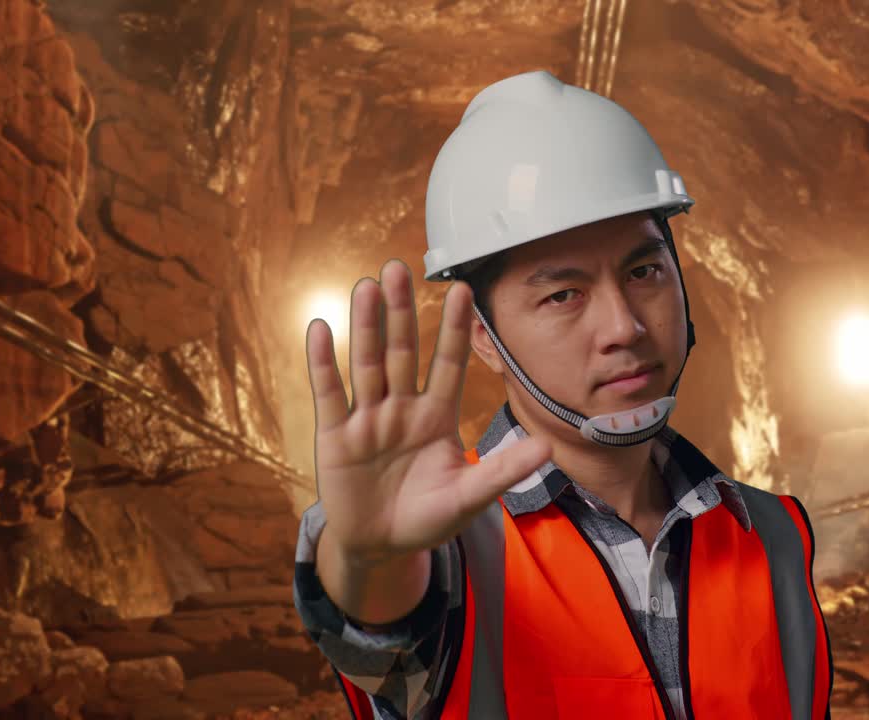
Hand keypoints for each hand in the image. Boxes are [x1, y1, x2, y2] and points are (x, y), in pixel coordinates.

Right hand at [305, 259, 550, 565]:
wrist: (381, 548)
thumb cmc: (428, 518)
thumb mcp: (469, 497)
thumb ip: (502, 471)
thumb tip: (547, 447)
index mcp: (437, 417)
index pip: (448, 364)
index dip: (453, 329)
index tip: (464, 290)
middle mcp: (402, 408)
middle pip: (401, 352)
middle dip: (401, 312)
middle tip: (401, 269)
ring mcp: (368, 419)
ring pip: (366, 364)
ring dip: (366, 326)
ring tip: (367, 286)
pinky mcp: (335, 436)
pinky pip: (329, 394)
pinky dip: (323, 363)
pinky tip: (321, 328)